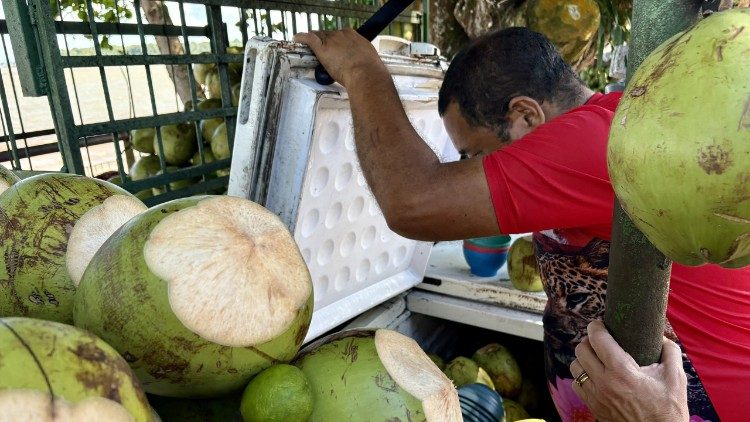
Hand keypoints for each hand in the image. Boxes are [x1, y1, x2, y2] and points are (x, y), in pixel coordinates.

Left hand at [293, 28, 386, 87]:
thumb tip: (359, 61)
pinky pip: (308, 38)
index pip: (339, 35)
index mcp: (353, 35)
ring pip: (318, 37)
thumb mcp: (368, 58)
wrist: (365, 74)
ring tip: (311, 50)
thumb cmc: (369, 70)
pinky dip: (301, 38)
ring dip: (314, 43)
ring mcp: (331, 41)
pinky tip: (297, 38)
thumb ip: (360, 56)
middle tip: (324, 54)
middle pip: (327, 35)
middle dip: (325, 43)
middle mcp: (341, 34)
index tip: (334, 50)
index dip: (335, 43)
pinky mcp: (321, 48)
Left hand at [569, 320, 688, 421]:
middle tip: (599, 340)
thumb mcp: (676, 377)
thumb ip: (669, 351)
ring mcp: (595, 396)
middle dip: (589, 341)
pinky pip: (576, 384)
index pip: (597, 339)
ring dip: (583, 359)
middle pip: (581, 350)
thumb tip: (661, 336)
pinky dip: (582, 376)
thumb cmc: (668, 409)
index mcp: (622, 372)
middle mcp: (603, 383)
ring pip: (575, 367)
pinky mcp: (593, 407)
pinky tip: (595, 375)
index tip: (599, 324)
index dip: (596, 327)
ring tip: (596, 357)